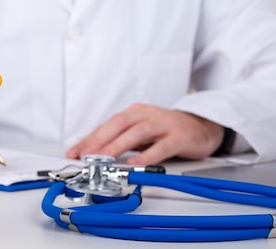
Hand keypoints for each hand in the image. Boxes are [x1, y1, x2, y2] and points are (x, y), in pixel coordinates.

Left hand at [66, 103, 224, 164]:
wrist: (201, 126)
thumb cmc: (165, 129)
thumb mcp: (140, 131)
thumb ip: (120, 139)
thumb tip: (93, 151)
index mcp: (133, 113)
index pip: (106, 125)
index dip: (89, 138)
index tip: (75, 151)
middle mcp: (146, 115)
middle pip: (118, 125)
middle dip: (99, 140)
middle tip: (85, 154)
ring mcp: (163, 125)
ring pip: (137, 133)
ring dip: (118, 146)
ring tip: (105, 157)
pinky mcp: (179, 137)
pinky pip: (161, 146)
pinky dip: (147, 155)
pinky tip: (136, 163)